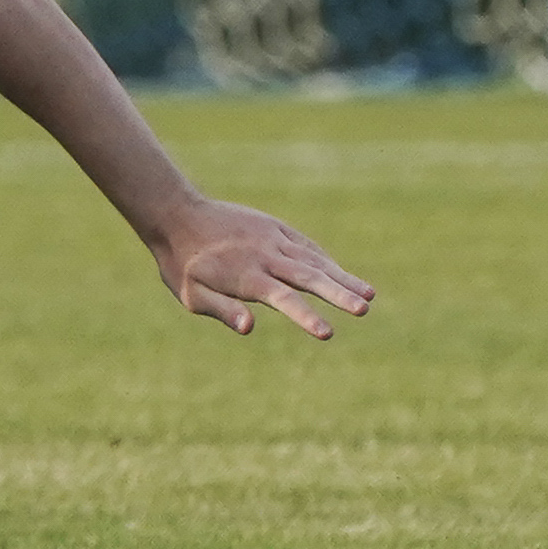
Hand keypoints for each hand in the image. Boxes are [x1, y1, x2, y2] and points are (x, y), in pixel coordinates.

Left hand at [151, 197, 373, 339]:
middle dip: (338, 293)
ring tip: (369, 295)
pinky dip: (324, 260)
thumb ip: (221, 309)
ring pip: (314, 260)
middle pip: (308, 277)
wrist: (178, 215)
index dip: (306, 316)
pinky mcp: (275, 229)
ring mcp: (273, 239)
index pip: (283, 299)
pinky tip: (341, 275)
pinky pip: (305, 246)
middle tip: (365, 308)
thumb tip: (249, 327)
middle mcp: (266, 255)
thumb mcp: (191, 294)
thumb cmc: (183, 265)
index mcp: (246, 275)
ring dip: (342, 277)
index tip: (327, 333)